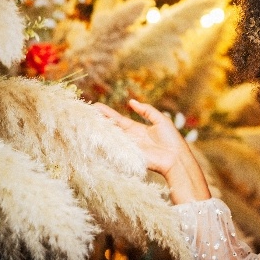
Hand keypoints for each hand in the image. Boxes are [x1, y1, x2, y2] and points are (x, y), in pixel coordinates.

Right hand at [93, 100, 210, 203]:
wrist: (175, 157)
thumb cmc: (171, 139)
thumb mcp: (160, 120)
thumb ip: (146, 110)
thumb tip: (131, 102)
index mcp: (136, 129)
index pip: (118, 119)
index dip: (107, 113)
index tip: (95, 107)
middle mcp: (129, 138)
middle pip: (110, 128)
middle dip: (98, 120)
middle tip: (84, 112)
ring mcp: (127, 147)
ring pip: (109, 137)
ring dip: (98, 130)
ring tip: (84, 121)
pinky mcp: (127, 155)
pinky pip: (114, 149)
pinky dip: (103, 143)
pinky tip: (92, 137)